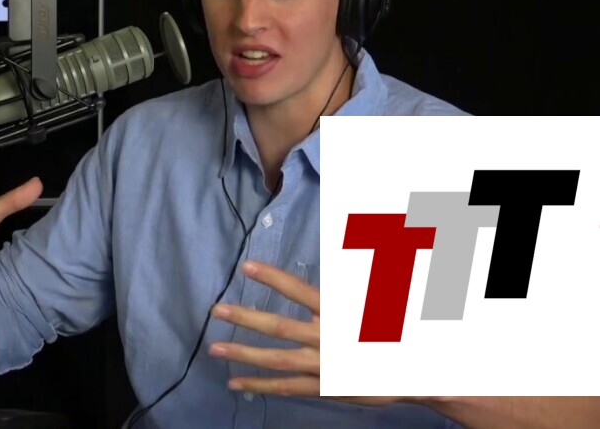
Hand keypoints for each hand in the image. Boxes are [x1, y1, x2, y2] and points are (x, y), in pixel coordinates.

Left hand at [209, 260, 404, 406]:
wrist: (416, 374)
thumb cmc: (391, 330)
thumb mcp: (377, 300)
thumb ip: (356, 278)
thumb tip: (355, 242)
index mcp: (339, 314)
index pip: (300, 292)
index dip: (274, 278)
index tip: (247, 266)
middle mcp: (327, 340)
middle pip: (280, 328)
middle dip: (246, 319)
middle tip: (216, 311)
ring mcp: (323, 366)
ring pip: (277, 361)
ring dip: (244, 355)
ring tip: (214, 349)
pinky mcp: (322, 387)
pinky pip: (286, 387)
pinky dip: (260, 385)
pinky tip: (235, 382)